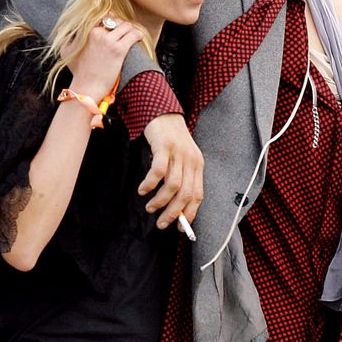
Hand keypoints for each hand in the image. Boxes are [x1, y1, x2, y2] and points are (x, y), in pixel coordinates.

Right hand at [67, 20, 142, 104]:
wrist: (87, 87)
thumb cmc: (78, 72)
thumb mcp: (66, 51)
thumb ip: (67, 38)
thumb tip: (63, 29)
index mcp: (86, 30)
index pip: (103, 16)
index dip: (111, 21)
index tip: (115, 27)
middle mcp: (97, 32)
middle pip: (116, 20)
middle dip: (121, 25)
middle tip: (126, 32)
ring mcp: (108, 41)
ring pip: (126, 26)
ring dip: (131, 29)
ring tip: (133, 36)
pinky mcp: (118, 50)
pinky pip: (133, 35)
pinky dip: (138, 35)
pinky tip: (139, 38)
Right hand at [140, 114, 203, 229]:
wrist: (163, 113)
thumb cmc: (170, 141)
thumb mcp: (181, 160)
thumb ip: (180, 180)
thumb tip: (173, 207)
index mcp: (197, 166)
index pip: (197, 196)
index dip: (189, 214)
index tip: (180, 228)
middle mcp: (191, 161)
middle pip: (186, 194)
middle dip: (173, 213)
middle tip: (161, 224)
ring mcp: (178, 153)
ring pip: (173, 185)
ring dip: (160, 201)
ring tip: (150, 207)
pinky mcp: (164, 147)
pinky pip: (158, 171)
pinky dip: (150, 184)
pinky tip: (143, 190)